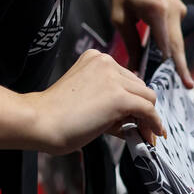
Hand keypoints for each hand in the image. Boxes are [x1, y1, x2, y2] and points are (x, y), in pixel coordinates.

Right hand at [24, 48, 164, 153]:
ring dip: (146, 117)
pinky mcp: (119, 98)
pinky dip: (154, 123)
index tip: (132, 117)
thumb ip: (108, 99)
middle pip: (139, 87)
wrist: (40, 122)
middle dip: (139, 108)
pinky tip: (154, 134)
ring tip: (140, 135)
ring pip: (147, 97)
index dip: (130, 99)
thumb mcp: (85, 97)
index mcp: (95, 58)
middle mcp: (106, 62)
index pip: (126, 78)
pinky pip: (148, 110)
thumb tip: (135, 117)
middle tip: (136, 129)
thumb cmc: (55, 115)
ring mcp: (114, 79)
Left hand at [100, 0, 193, 87]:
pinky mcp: (180, 7)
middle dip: (181, 67)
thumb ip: (130, 44)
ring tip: (177, 77)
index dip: (166, 66)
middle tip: (187, 87)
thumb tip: (135, 70)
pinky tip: (162, 51)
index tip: (167, 82)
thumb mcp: (120, 18)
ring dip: (175, 56)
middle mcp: (173, 10)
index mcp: (157, 11)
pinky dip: (171, 42)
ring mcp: (179, 8)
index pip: (165, 45)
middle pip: (178, 45)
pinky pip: (176, 30)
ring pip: (178, 38)